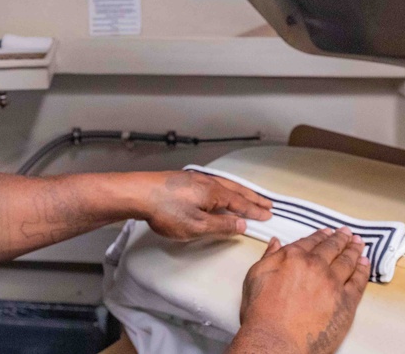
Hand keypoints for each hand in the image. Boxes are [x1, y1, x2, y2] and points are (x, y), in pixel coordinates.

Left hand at [133, 170, 272, 240]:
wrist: (137, 193)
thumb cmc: (165, 211)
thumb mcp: (197, 226)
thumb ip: (221, 226)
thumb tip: (241, 224)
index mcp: (213, 192)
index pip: (240, 203)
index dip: (254, 211)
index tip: (267, 215)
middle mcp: (206, 181)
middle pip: (235, 190)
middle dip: (252, 198)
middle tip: (266, 203)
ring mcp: (193, 178)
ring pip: (223, 184)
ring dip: (238, 192)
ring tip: (248, 197)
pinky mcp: (182, 180)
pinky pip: (211, 183)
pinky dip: (223, 188)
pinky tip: (219, 192)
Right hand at [232, 228, 369, 353]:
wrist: (275, 339)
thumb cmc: (260, 312)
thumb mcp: (255, 276)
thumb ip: (268, 257)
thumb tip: (276, 243)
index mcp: (292, 256)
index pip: (310, 241)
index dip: (320, 235)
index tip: (328, 232)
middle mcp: (314, 265)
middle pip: (331, 248)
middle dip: (340, 238)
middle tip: (348, 233)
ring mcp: (332, 283)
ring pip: (347, 261)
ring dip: (354, 250)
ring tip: (359, 244)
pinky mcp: (346, 302)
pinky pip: (358, 282)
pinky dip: (363, 271)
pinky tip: (365, 264)